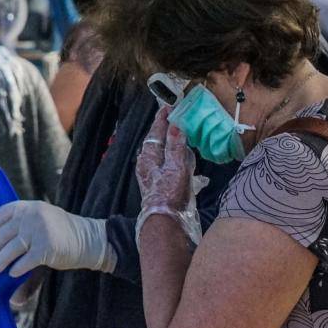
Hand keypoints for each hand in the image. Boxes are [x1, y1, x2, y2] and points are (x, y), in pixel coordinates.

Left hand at [0, 200, 114, 276]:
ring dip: (0, 261)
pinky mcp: (47, 248)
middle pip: (4, 233)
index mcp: (31, 207)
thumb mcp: (44, 223)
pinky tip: (13, 273)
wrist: (90, 240)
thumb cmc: (63, 234)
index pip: (3, 212)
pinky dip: (17, 268)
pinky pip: (25, 261)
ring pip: (11, 248)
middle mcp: (33, 216)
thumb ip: (25, 230)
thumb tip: (0, 243)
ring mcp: (40, 231)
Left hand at [133, 114, 198, 241]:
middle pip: (156, 140)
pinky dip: (173, 156)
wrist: (165, 221)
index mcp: (149, 156)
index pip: (155, 131)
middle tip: (174, 117)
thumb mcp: (175, 167)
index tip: (169, 106)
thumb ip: (175, 146)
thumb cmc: (169, 194)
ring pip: (160, 152)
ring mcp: (151, 174)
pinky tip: (180, 159)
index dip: (162, 119)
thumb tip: (175, 125)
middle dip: (165, 129)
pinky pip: (165, 163)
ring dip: (169, 143)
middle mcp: (147, 163)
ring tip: (179, 135)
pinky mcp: (158, 183)